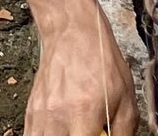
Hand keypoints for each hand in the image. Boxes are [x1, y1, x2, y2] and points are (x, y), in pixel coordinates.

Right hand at [24, 9, 135, 135]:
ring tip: (73, 132)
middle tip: (85, 134)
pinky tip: (60, 132)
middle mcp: (57, 116)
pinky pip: (32, 134)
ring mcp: (40, 114)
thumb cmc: (100, 60)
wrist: (71, 31)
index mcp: (82, 114)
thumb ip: (123, 132)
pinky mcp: (31, 109)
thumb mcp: (126, 98)